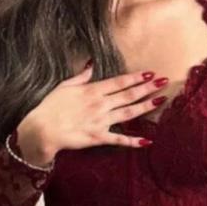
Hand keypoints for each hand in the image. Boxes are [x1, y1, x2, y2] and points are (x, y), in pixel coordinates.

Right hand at [15, 62, 167, 163]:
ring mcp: (100, 121)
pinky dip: (133, 141)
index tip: (150, 72)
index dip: (136, 77)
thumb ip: (81, 76)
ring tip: (161, 100)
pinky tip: (147, 141)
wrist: (42, 129)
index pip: (119, 82)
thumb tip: (90, 64)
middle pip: (129, 94)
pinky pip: (118, 139)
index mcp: (92, 90)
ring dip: (146, 106)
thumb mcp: (65, 86)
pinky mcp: (98, 137)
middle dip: (148, 87)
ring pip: (128, 112)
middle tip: (164, 82)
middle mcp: (100, 104)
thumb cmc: (50, 107)